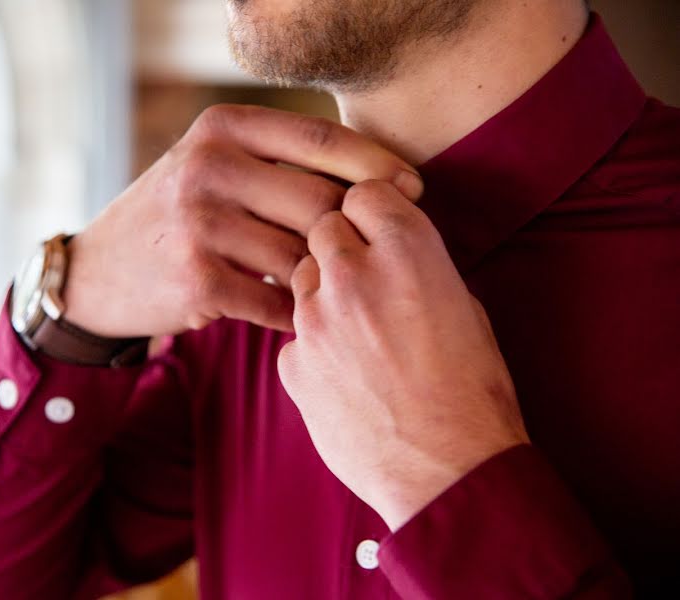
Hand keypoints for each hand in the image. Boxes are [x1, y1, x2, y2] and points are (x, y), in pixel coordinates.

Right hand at [62, 104, 422, 337]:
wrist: (100, 274)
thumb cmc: (177, 218)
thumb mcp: (212, 166)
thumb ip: (279, 162)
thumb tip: (380, 182)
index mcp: (221, 128)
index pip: (322, 139)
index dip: (377, 165)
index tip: (412, 190)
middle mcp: (207, 166)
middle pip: (320, 201)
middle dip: (353, 234)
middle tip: (373, 257)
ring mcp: (199, 223)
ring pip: (302, 254)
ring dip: (322, 278)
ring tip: (326, 288)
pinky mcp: (197, 279)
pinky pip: (277, 300)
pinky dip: (293, 312)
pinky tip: (290, 313)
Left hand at [277, 180, 528, 531]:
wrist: (450, 470)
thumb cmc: (474, 391)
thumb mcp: (465, 307)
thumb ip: (417, 268)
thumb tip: (390, 255)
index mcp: (407, 249)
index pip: (363, 192)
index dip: (371, 210)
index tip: (377, 228)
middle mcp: (353, 273)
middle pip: (322, 228)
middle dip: (340, 245)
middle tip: (363, 279)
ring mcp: (315, 319)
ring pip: (301, 278)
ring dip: (323, 293)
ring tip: (359, 333)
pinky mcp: (294, 363)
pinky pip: (294, 336)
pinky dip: (313, 346)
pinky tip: (344, 374)